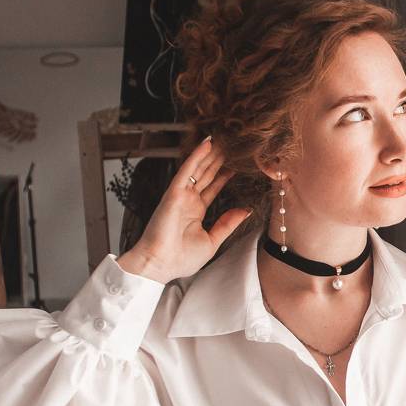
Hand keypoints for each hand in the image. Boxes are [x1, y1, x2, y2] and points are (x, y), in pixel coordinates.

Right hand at [116, 137, 251, 283]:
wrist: (159, 265)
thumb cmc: (180, 259)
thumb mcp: (212, 240)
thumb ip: (228, 224)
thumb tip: (246, 211)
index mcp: (195, 212)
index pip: (212, 188)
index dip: (224, 176)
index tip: (237, 164)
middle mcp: (188, 201)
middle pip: (206, 175)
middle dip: (218, 160)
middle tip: (232, 145)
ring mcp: (180, 196)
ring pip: (198, 169)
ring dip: (210, 154)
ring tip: (224, 139)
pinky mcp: (173, 193)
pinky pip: (186, 171)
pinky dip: (196, 157)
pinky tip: (207, 144)